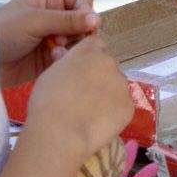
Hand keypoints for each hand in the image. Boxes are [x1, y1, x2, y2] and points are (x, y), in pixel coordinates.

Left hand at [0, 0, 99, 88]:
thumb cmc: (5, 32)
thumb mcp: (35, 21)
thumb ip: (67, 20)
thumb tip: (98, 19)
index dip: (86, 9)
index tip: (85, 24)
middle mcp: (55, 13)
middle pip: (85, 19)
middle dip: (79, 30)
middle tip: (63, 40)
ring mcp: (55, 35)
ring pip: (81, 38)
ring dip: (72, 45)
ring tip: (56, 51)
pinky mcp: (53, 55)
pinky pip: (72, 54)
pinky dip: (67, 58)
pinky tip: (53, 60)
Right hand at [24, 34, 132, 160]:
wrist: (60, 133)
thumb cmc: (47, 102)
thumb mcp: (50, 73)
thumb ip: (63, 61)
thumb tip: (64, 53)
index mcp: (89, 52)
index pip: (95, 43)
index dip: (88, 56)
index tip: (80, 69)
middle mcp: (110, 64)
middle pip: (107, 65)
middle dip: (98, 75)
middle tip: (83, 94)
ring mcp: (122, 85)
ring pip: (116, 85)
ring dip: (107, 93)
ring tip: (89, 112)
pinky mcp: (129, 106)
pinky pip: (121, 105)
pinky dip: (112, 112)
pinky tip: (97, 123)